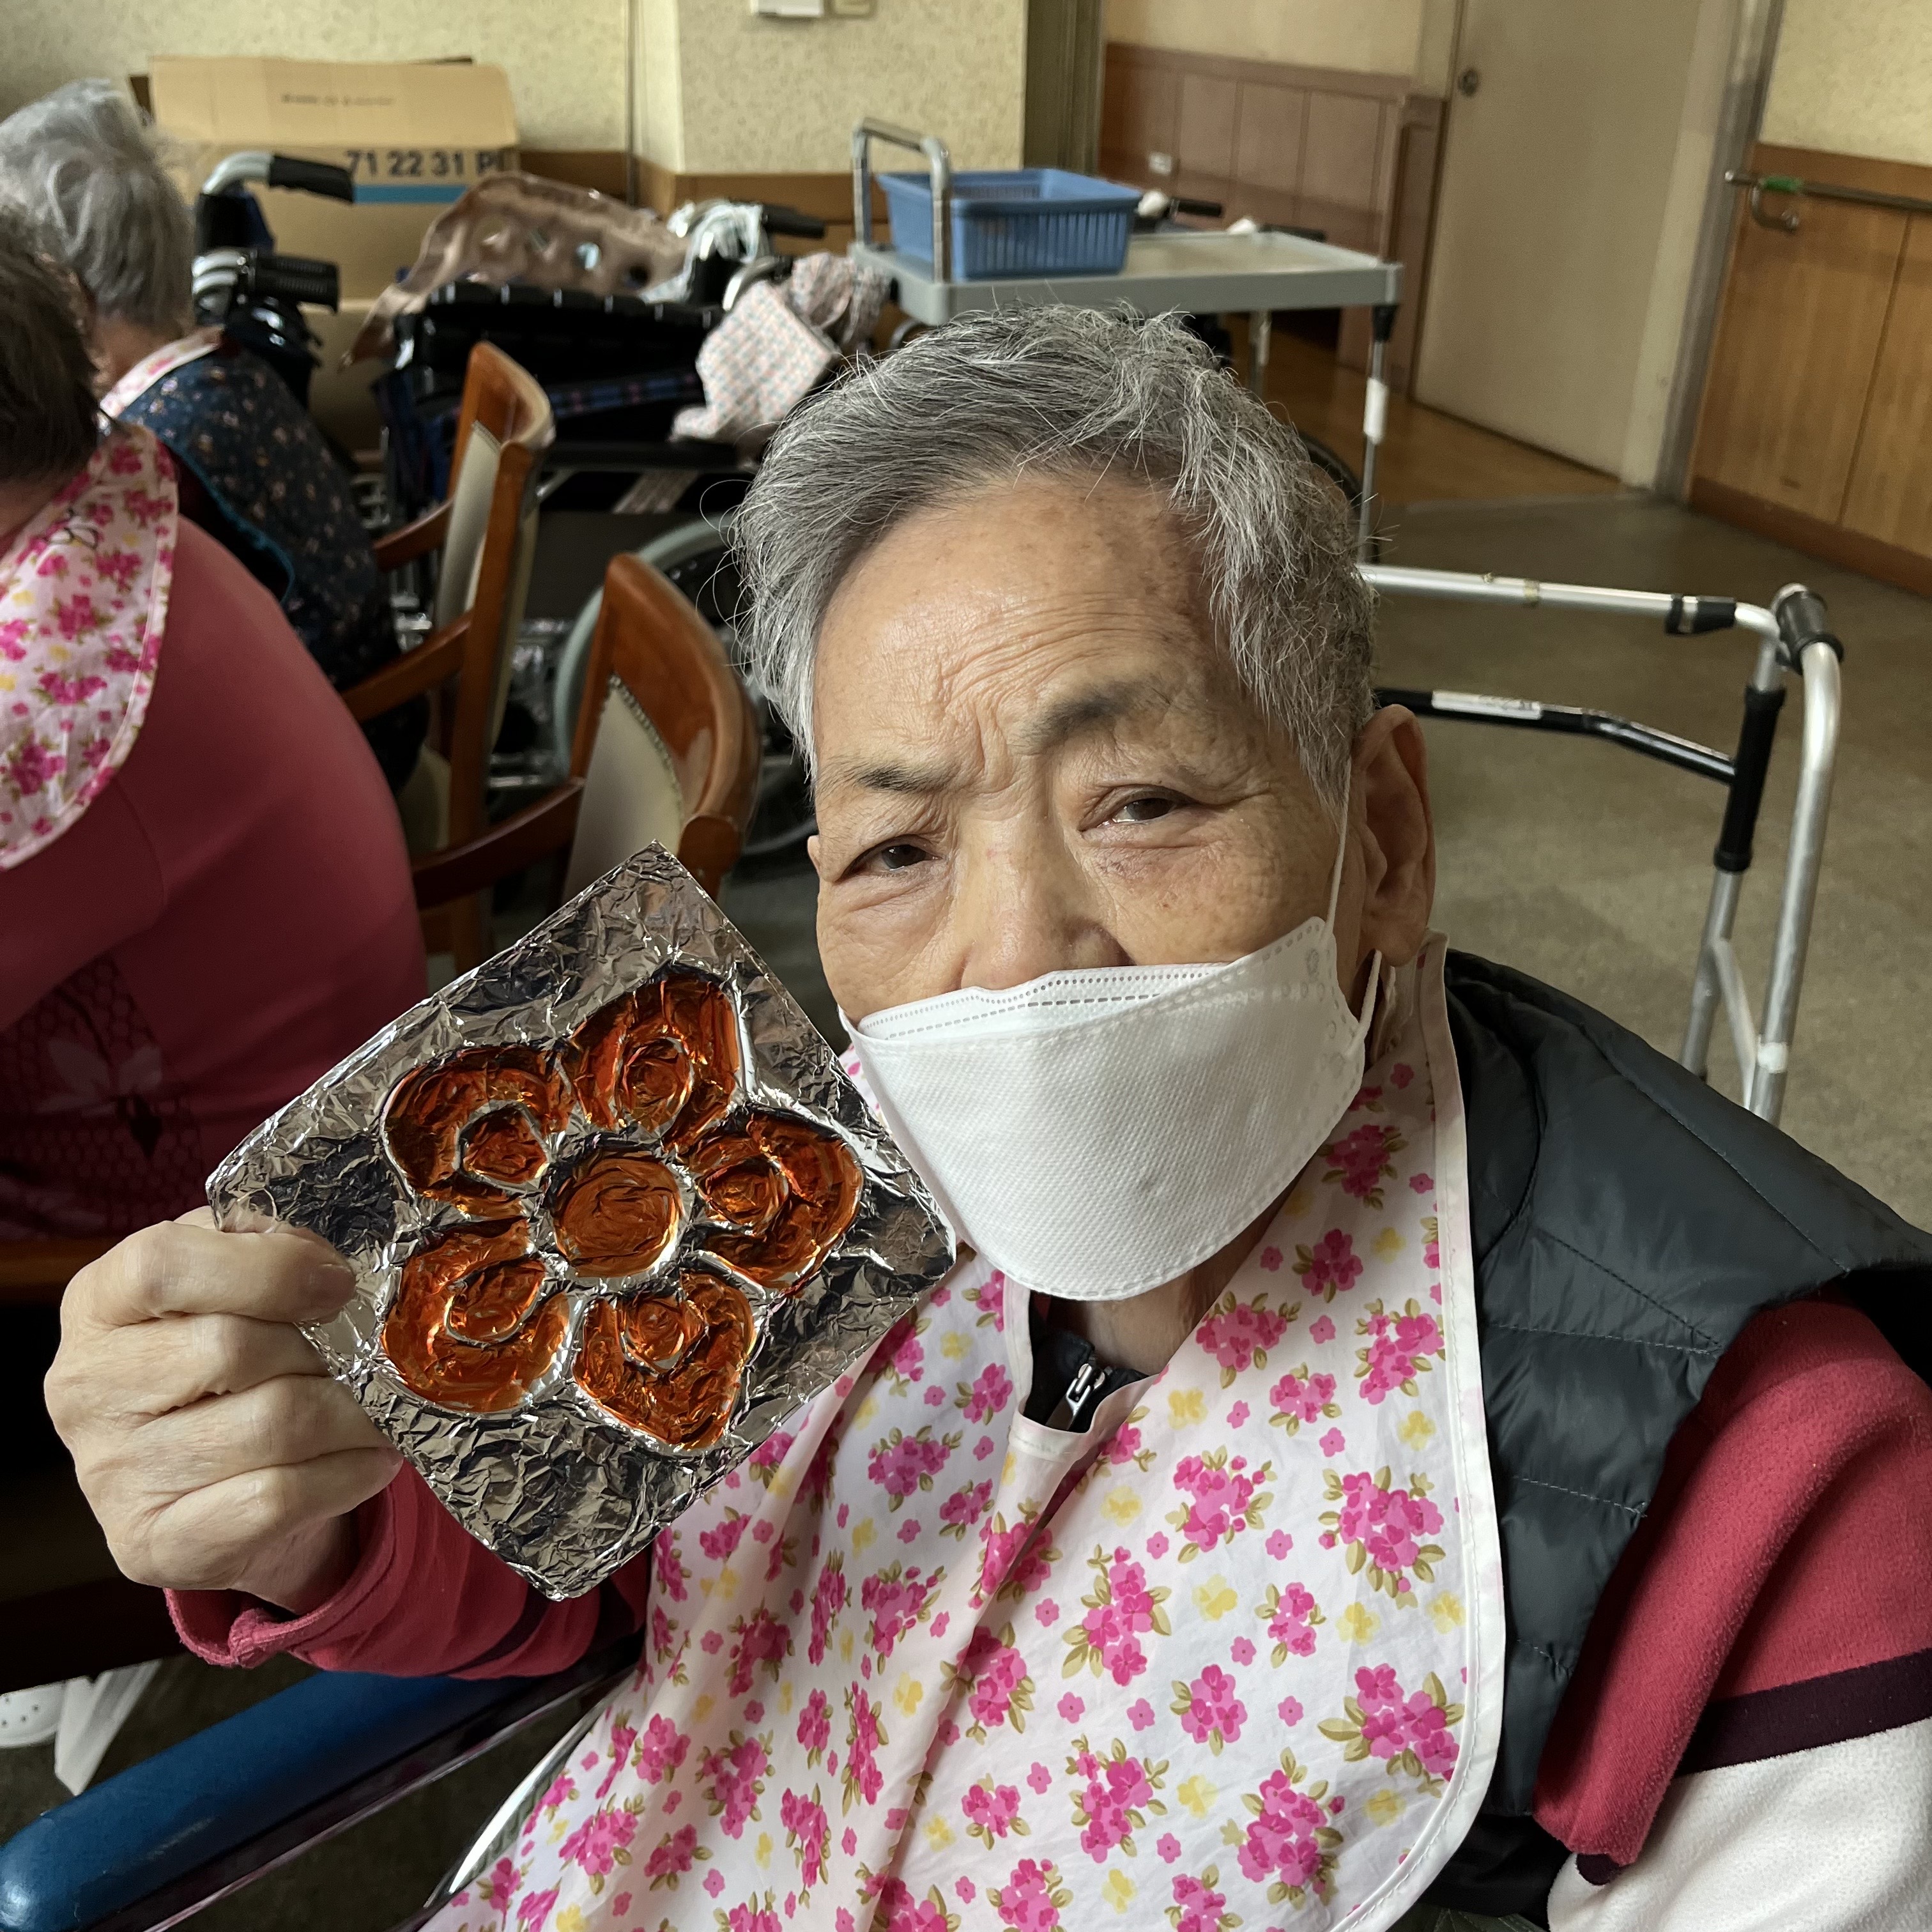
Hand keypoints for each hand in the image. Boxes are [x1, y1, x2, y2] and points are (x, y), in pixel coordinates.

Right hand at [46, 1209, 402, 1613]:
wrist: (212, 1481)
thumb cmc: (229, 1359)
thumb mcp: (234, 1283)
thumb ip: (265, 1250)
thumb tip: (326, 1261)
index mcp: (98, 1303)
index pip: (163, 1265)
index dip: (267, 1268)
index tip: (337, 1283)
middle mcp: (84, 1388)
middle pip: (231, 1349)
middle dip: (323, 1350)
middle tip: (366, 1357)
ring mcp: (110, 1473)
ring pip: (272, 1425)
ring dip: (352, 1413)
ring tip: (379, 1406)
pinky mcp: (151, 1542)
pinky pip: (276, 1498)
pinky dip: (347, 1473)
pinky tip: (369, 1458)